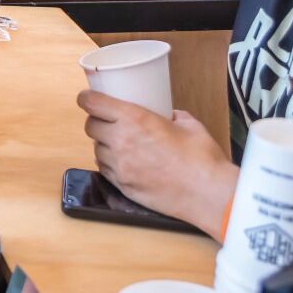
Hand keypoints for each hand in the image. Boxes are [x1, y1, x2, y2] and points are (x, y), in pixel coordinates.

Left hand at [77, 90, 237, 239]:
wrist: (207, 194)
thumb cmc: (201, 159)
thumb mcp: (188, 124)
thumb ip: (173, 116)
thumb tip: (169, 115)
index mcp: (134, 119)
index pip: (93, 104)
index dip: (86, 98)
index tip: (87, 97)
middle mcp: (121, 141)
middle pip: (90, 126)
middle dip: (96, 121)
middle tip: (107, 120)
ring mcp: (120, 166)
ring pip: (96, 149)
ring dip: (103, 144)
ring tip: (119, 143)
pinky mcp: (122, 186)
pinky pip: (104, 169)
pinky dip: (109, 163)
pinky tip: (123, 161)